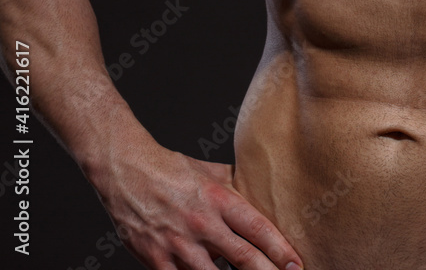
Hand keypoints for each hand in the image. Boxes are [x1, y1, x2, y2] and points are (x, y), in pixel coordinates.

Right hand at [90, 138, 303, 269]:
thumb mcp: (209, 171)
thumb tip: (260, 193)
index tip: (296, 264)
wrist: (126, 170)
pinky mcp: (157, 260)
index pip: (258, 228)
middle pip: (244, 258)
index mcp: (218, 198)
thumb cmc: (170, 168)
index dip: (280, 250)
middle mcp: (202, 223)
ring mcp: (179, 245)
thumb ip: (234, 186)